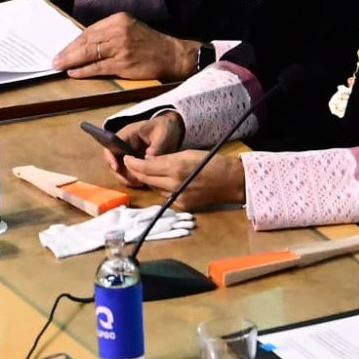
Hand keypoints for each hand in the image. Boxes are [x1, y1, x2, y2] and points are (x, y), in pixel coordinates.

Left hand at [52, 12, 198, 80]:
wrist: (173, 55)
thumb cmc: (150, 44)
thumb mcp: (129, 29)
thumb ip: (108, 34)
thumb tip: (83, 45)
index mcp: (118, 19)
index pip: (89, 31)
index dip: (73, 42)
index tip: (62, 50)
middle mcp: (118, 31)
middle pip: (86, 41)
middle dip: (68, 52)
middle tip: (55, 60)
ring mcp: (121, 47)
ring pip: (90, 54)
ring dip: (72, 62)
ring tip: (60, 67)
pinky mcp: (124, 63)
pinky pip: (99, 67)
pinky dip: (85, 71)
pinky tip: (75, 73)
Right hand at [97, 111, 184, 179]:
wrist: (170, 130)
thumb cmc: (164, 128)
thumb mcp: (162, 134)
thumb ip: (157, 145)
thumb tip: (149, 156)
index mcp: (126, 135)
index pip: (110, 146)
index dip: (110, 157)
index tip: (116, 168)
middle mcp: (123, 146)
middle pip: (113, 162)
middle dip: (121, 173)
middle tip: (134, 181)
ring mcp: (128, 155)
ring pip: (120, 170)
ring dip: (127, 178)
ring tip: (141, 184)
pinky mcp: (134, 163)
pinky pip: (129, 173)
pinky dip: (134, 180)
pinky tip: (144, 183)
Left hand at [117, 149, 244, 209]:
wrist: (232, 181)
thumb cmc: (211, 162)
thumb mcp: (186, 153)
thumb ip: (165, 158)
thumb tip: (148, 161)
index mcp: (176, 168)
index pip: (145, 167)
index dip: (132, 163)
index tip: (126, 158)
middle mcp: (174, 184)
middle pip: (146, 179)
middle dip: (136, 171)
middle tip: (130, 164)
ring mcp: (178, 197)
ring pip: (155, 188)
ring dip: (149, 180)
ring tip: (147, 171)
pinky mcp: (183, 206)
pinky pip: (165, 196)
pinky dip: (161, 188)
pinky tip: (163, 182)